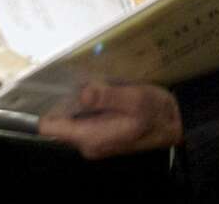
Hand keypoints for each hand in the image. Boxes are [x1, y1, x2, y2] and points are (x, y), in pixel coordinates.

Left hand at [38, 82, 182, 159]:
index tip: (43, 85)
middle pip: (58, 121)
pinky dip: (83, 104)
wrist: (176, 124)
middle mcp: (88, 143)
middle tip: (65, 74)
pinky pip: (82, 118)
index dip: (43, 107)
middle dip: (60, 99)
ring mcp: (94, 140)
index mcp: (92, 137)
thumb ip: (108, 97)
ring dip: (73, 100)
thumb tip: (83, 92)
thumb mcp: (136, 99)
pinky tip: (94, 87)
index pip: (50, 128)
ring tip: (79, 77)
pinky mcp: (100, 133)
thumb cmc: (157, 113)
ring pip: (70, 118)